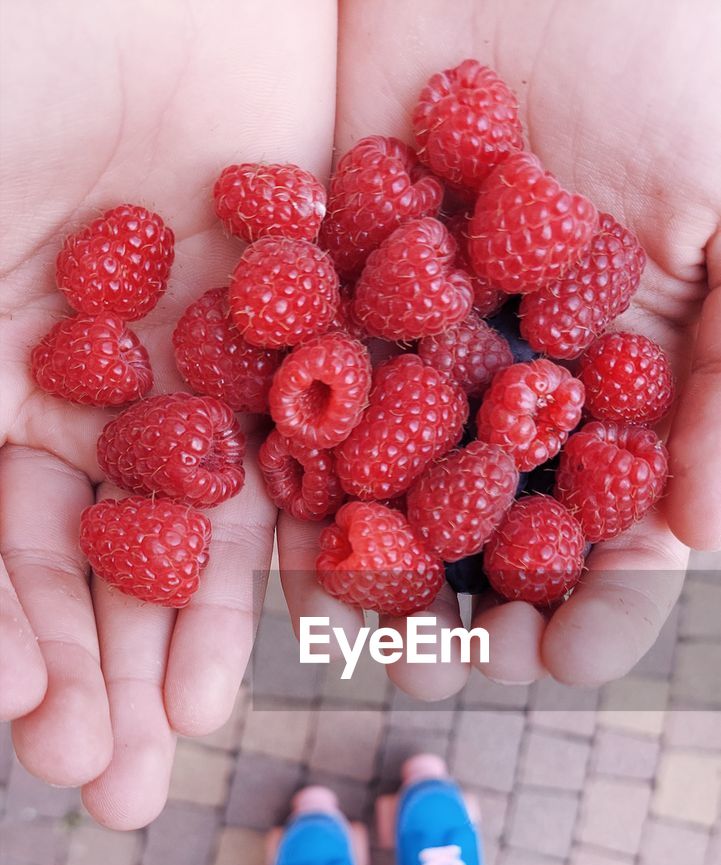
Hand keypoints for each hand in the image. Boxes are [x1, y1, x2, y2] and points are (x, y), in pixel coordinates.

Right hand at [0, 0, 335, 826]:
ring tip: (186, 734)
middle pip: (96, 555)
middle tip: (114, 790)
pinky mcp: (297, 310)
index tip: (35, 734)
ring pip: (196, 520)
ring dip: (188, 633)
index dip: (14, 640)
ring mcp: (192, 354)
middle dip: (99, 671)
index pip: (1, 543)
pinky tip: (293, 612)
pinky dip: (296, 526)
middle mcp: (87, 383)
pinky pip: (308, 435)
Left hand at [280, 0, 719, 698]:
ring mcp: (426, 340)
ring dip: (371, 565)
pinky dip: (296, 460)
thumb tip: (701, 534)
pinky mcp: (338, 286)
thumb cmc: (676, 50)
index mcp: (624, 378)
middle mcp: (522, 379)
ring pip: (396, 482)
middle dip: (465, 607)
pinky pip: (312, 389)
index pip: (616, 528)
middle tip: (431, 669)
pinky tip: (280, 528)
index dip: (595, 603)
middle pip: (495, 527)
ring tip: (347, 637)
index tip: (559, 661)